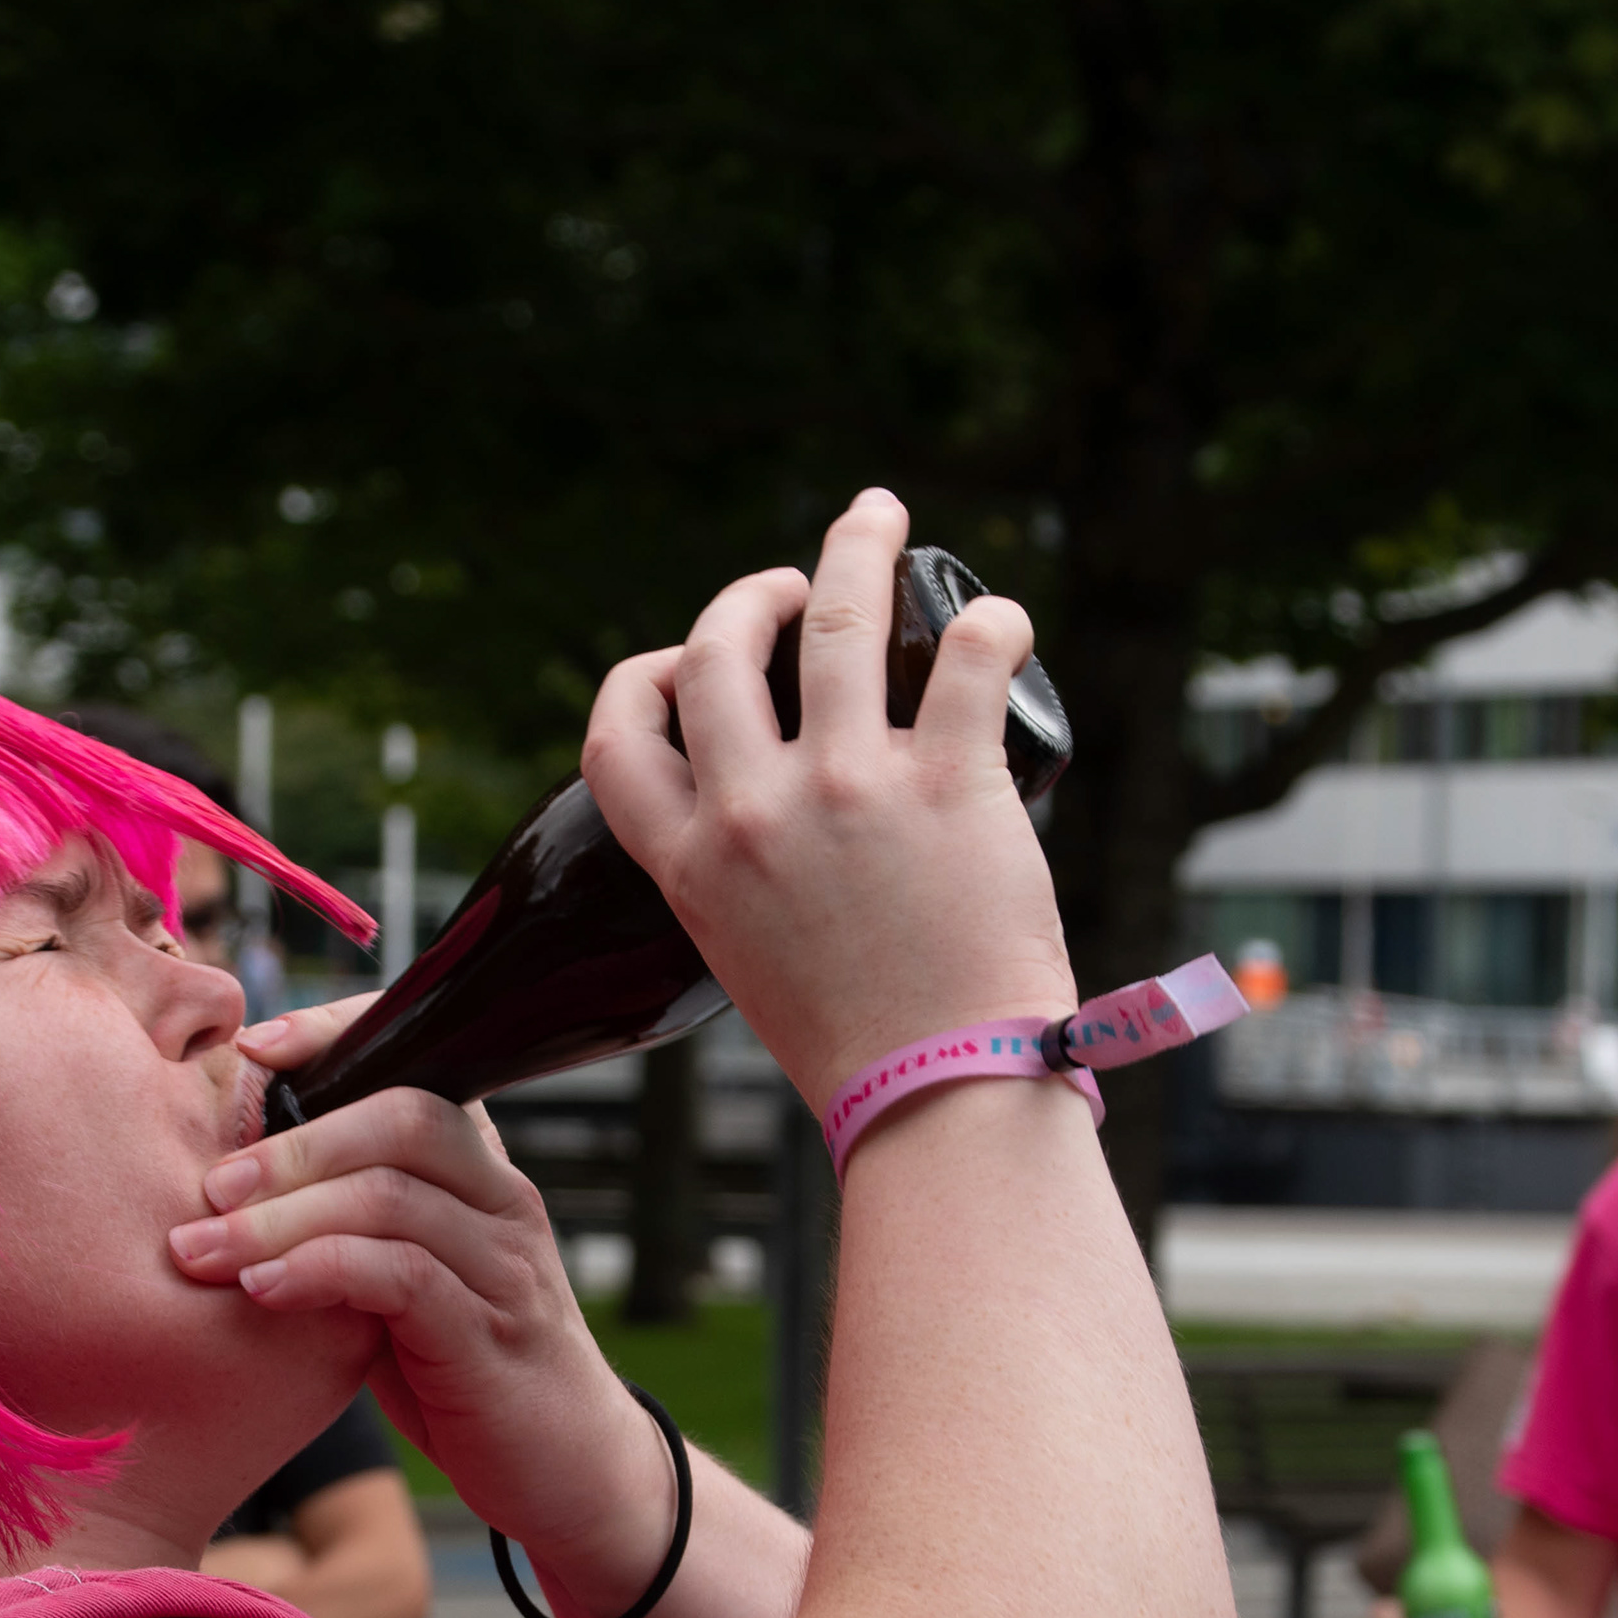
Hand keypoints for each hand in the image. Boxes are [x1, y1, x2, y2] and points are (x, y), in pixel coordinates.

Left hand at [174, 1000, 670, 1609]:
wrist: (567, 1469)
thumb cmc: (462, 1366)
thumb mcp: (401, 1280)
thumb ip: (345, 1226)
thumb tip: (226, 1182)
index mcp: (477, 1169)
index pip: (419, 1062)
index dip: (336, 1035)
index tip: (252, 1048)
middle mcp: (501, 1200)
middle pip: (404, 1117)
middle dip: (292, 1143)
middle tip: (208, 1185)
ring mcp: (503, 1265)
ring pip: (392, 1196)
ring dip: (283, 1216)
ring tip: (205, 1249)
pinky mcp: (489, 1336)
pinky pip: (401, 1276)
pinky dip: (320, 1272)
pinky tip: (264, 1289)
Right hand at [579, 486, 1074, 1107]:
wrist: (942, 1098)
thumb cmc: (861, 1049)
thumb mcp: (753, 960)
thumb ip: (745, 886)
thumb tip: (776, 836)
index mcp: (692, 865)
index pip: (618, 734)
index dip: (648, 674)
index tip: (689, 659)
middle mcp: (754, 815)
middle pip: (720, 649)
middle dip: (753, 595)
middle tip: (797, 586)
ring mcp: (848, 790)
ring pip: (839, 618)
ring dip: (859, 548)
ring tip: (877, 519)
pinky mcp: (949, 784)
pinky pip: (967, 657)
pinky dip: (990, 621)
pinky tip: (1000, 618)